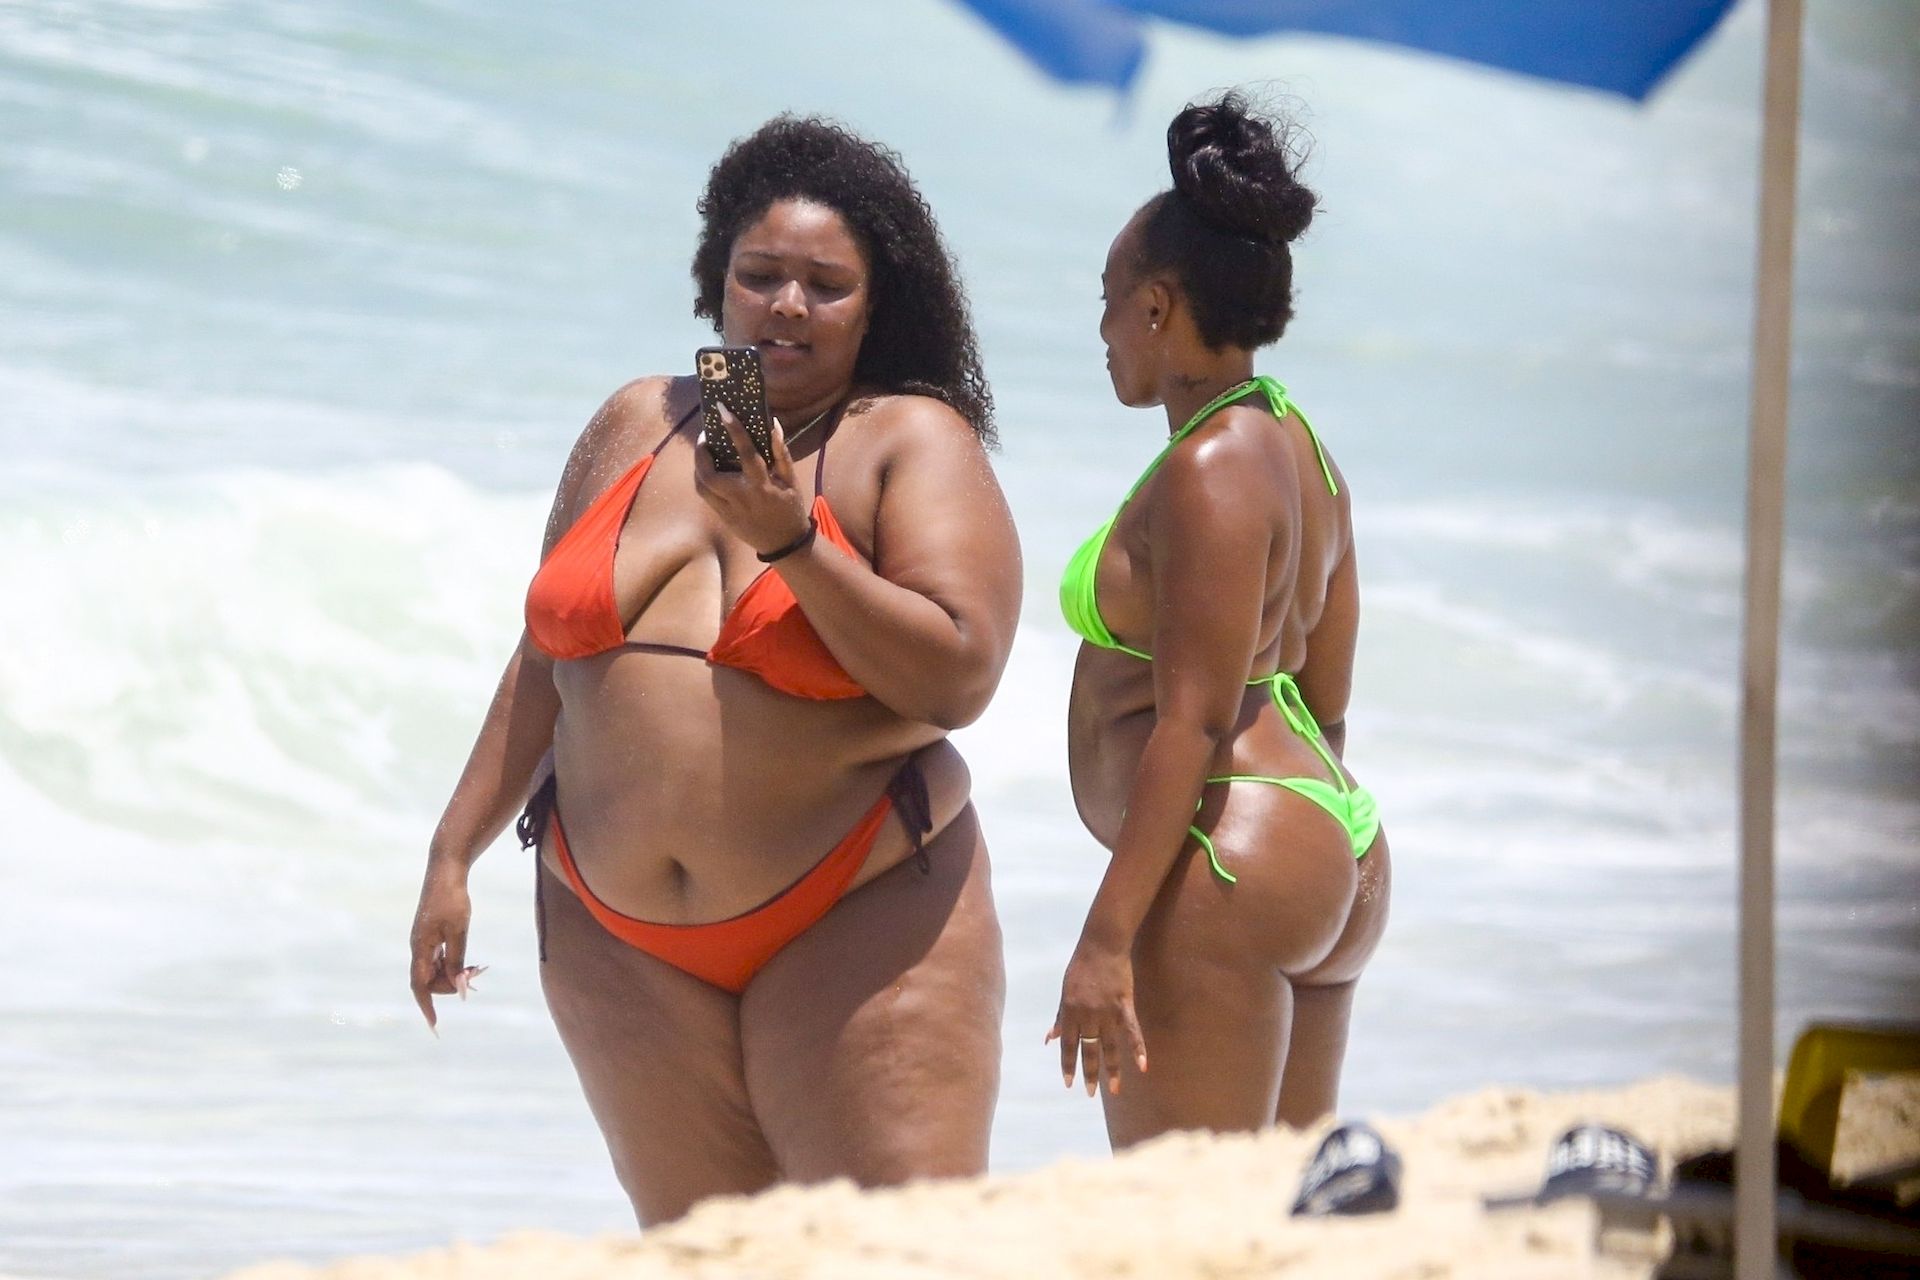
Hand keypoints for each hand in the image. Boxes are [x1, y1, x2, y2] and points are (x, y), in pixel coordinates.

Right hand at [408, 862, 484, 1033]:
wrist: (446, 872)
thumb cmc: (452, 899)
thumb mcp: (459, 931)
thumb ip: (457, 960)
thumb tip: (458, 987)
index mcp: (421, 947)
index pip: (420, 985)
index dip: (426, 1006)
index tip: (435, 1025)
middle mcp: (418, 947)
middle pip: (429, 980)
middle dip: (449, 986)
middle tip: (475, 979)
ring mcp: (423, 941)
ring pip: (435, 970)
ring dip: (452, 975)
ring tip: (476, 970)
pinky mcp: (430, 935)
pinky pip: (438, 959)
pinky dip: (452, 965)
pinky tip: (467, 964)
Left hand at [692, 403, 812, 556]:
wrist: (784, 544)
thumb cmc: (790, 507)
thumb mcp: (791, 480)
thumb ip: (781, 452)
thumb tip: (773, 424)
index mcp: (762, 485)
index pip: (746, 452)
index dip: (734, 429)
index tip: (722, 410)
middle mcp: (742, 497)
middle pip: (709, 474)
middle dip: (701, 453)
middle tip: (705, 437)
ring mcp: (729, 510)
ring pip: (701, 486)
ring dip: (698, 467)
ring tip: (704, 453)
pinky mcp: (723, 518)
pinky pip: (706, 496)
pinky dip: (703, 480)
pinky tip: (708, 470)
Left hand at [1046, 938, 1147, 1096]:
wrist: (1102, 944)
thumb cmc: (1080, 967)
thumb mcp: (1065, 992)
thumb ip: (1060, 1018)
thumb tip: (1049, 1038)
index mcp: (1070, 1011)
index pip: (1067, 1045)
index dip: (1068, 1065)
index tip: (1068, 1083)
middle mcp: (1087, 1014)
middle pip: (1088, 1050)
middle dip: (1089, 1073)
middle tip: (1089, 1094)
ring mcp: (1107, 1011)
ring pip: (1110, 1046)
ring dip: (1112, 1069)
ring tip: (1114, 1090)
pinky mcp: (1125, 1005)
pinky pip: (1132, 1031)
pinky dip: (1138, 1049)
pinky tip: (1143, 1066)